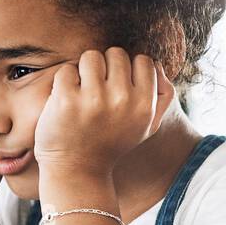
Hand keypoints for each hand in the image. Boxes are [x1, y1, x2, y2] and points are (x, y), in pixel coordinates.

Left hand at [34, 48, 175, 181]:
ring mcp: (93, 99)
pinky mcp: (66, 100)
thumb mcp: (146, 127)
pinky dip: (64, 82)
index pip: (143, 61)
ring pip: (91, 57)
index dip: (129, 70)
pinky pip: (67, 70)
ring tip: (82, 92)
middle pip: (116, 54)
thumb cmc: (111, 143)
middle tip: (97, 90)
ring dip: (84, 71)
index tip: (117, 86)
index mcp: (144, 104)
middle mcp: (122, 99)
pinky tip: (66, 100)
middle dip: (106, 68)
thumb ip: (162, 97)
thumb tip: (158, 65)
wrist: (77, 170)